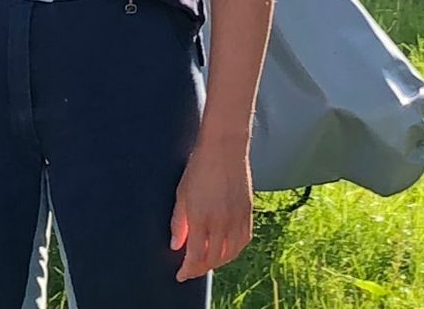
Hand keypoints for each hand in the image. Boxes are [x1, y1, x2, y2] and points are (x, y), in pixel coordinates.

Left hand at [168, 141, 253, 280]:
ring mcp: (237, 218)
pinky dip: (234, 251)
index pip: (195, 256)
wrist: (224, 148)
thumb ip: (178, 222)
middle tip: (192, 270)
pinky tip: (226, 251)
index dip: (188, 270)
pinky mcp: (248, 212)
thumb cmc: (199, 167)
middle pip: (213, 259)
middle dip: (201, 269)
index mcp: (200, 217)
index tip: (181, 275)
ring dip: (218, 262)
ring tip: (207, 263)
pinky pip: (243, 241)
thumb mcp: (182, 193)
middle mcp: (220, 222)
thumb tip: (175, 245)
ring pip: (230, 253)